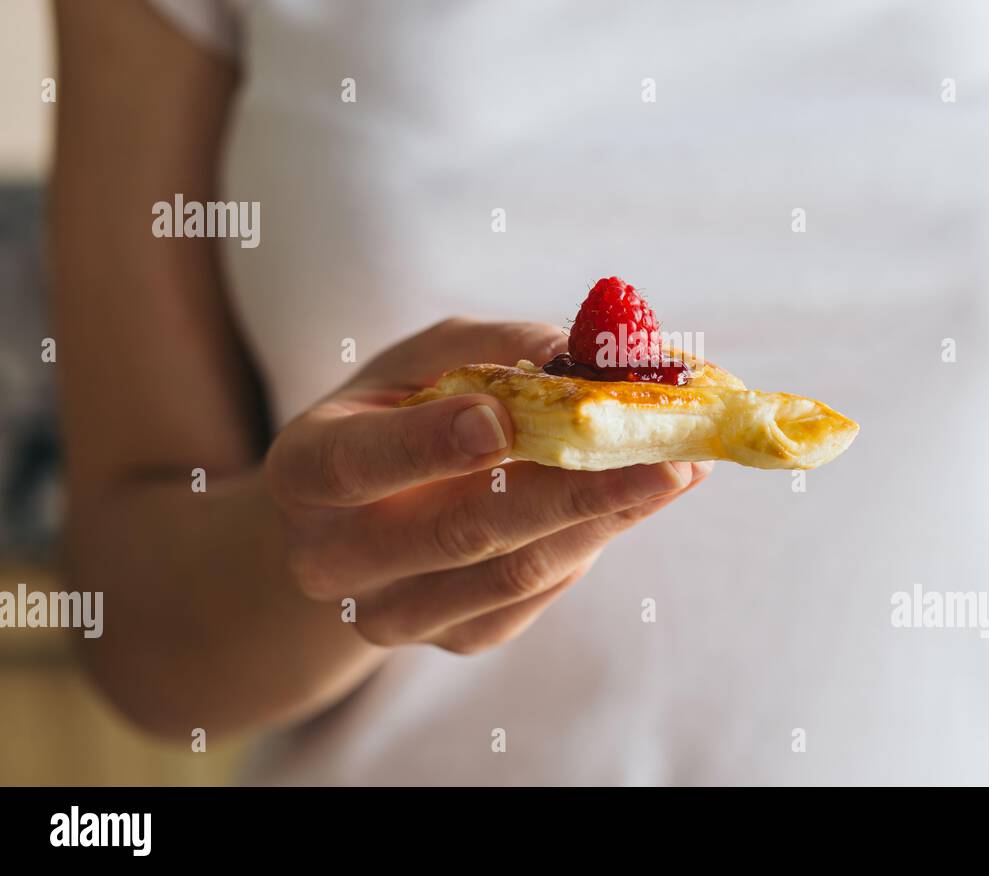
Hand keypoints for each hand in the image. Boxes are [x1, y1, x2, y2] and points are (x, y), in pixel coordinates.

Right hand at [264, 317, 710, 652]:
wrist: (359, 518)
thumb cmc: (396, 415)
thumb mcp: (421, 361)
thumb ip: (493, 350)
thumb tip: (584, 355)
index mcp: (306, 469)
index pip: (360, 462)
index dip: (431, 444)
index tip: (506, 418)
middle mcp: (336, 558)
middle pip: (463, 531)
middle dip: (575, 487)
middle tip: (664, 451)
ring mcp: (396, 613)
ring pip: (516, 572)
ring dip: (608, 517)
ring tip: (682, 467)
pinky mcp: (457, 639)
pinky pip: (538, 592)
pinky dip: (597, 538)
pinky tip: (641, 496)